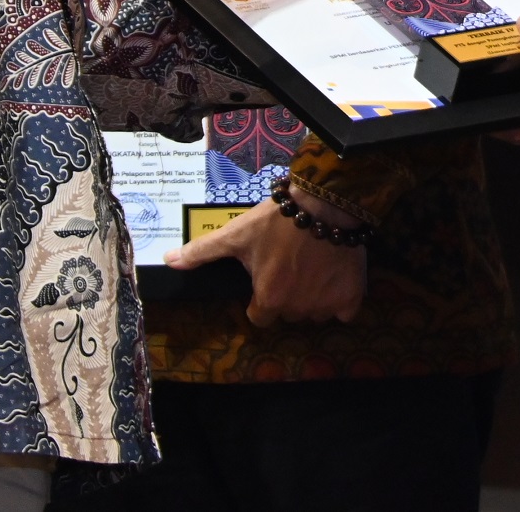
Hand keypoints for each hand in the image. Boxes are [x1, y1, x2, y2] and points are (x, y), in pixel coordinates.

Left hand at [161, 194, 366, 326]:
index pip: (259, 317)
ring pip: (314, 313)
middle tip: (290, 265)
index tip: (269, 275)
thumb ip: (202, 252)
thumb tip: (168, 261)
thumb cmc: (276, 220)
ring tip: (313, 266)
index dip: (261, 297)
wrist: (324, 202)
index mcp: (268, 300)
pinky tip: (334, 277)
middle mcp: (296, 309)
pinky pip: (344, 312)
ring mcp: (326, 305)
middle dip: (287, 295)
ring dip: (312, 298)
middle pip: (287, 313)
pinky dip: (340, 301)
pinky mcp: (351, 297)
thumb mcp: (236, 234)